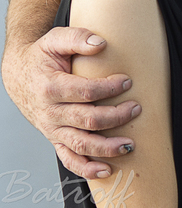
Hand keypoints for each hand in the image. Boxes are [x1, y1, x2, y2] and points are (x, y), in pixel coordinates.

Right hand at [2, 26, 140, 178]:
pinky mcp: (54, 138)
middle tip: (136, 108)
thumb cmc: (41, 56)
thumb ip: (78, 38)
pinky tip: (106, 170)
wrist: (18, 74)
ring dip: (106, 148)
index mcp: (51, 87)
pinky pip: (68, 158)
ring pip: (80, 144)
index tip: (128, 81)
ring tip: (129, 145)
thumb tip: (101, 43)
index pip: (86, 92)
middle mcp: (50, 112)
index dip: (110, 88)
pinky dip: (86, 168)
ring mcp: (52, 128)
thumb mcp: (55, 39)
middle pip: (87, 120)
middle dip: (116, 116)